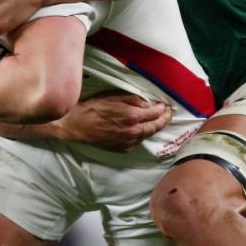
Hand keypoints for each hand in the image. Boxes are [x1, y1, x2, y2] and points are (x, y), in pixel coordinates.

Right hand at [55, 93, 171, 151]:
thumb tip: (148, 104)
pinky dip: (142, 134)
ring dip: (154, 127)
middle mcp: (133, 132)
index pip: (156, 114)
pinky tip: (141, 128)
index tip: (166, 105)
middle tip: (168, 113)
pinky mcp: (122, 148)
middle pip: (155, 127)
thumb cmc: (94, 107)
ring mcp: (128, 142)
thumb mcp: (114, 96)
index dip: (163, 109)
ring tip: (157, 120)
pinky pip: (137, 141)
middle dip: (164, 120)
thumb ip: (133, 100)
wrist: (77, 125)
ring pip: (147, 135)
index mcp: (132, 117)